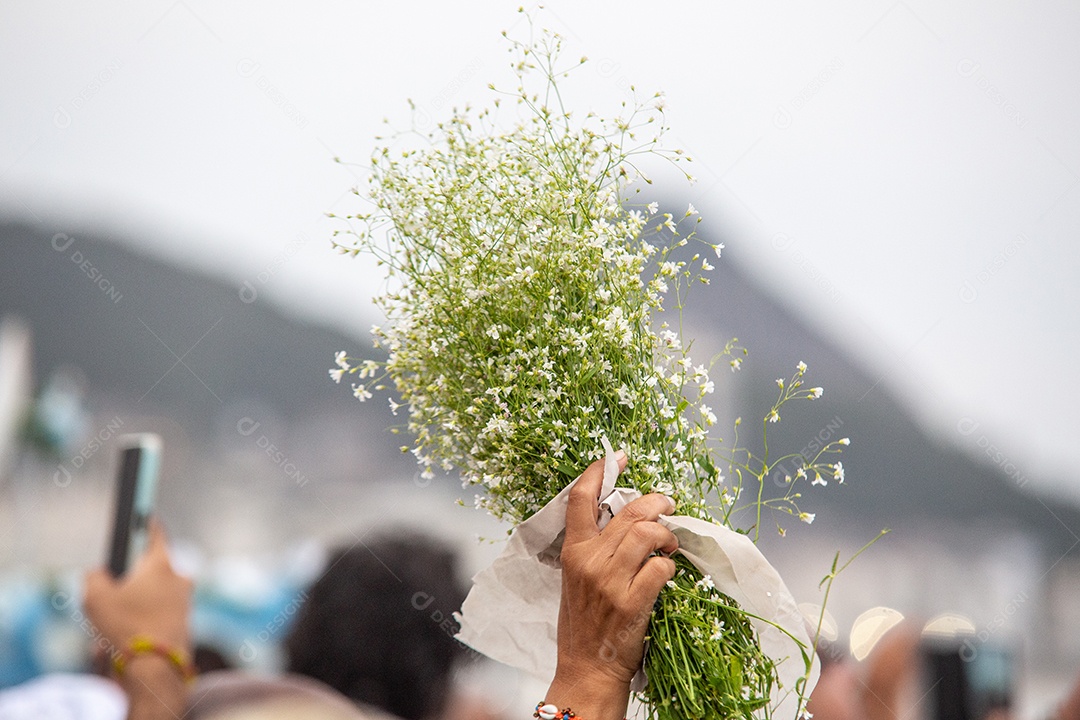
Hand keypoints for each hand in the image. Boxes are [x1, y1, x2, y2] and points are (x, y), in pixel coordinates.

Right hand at [83, 520, 192, 719]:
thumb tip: (100, 574)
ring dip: (128, 611)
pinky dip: (138, 627)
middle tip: (108, 599)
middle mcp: (179, 579)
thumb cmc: (126, 628)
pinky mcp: (184, 623)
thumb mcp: (95, 597)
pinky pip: (154, 618)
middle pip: (148, 569)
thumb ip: (94, 576)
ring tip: (109, 632)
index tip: (141, 513)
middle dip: (126, 582)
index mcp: (162, 564)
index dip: (143, 521)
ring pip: (148, 598)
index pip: (154, 532)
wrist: (156, 671)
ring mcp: (184, 602)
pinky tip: (121, 646)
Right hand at [546, 452, 677, 719]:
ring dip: (667, 534)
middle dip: (656, 502)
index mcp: (573, 552)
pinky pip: (660, 568)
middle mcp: (590, 561)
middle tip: (669, 505)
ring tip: (671, 545)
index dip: (599, 471)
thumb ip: (595, 549)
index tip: (617, 456)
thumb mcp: (577, 579)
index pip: (580, 499)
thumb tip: (627, 521)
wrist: (586, 668)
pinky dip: (669, 567)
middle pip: (628, 511)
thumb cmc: (583, 625)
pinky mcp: (632, 601)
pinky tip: (668, 573)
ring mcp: (610, 581)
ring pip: (647, 533)